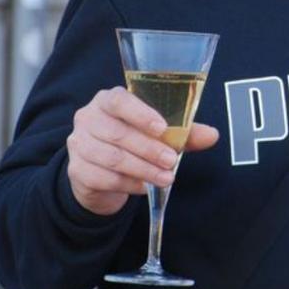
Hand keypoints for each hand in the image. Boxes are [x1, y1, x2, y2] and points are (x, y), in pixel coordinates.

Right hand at [66, 86, 218, 214]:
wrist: (101, 173)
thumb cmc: (133, 143)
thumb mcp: (158, 135)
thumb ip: (184, 133)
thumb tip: (212, 135)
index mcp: (108, 100)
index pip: (119, 100)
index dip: (140, 114)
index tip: (162, 128)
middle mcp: (88, 117)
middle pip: (118, 133)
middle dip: (149, 149)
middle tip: (171, 161)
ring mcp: (78, 144)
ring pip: (113, 158)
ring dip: (143, 169)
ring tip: (166, 178)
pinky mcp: (76, 170)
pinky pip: (105, 178)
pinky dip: (129, 184)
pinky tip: (145, 187)